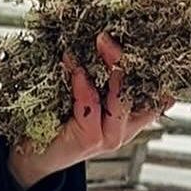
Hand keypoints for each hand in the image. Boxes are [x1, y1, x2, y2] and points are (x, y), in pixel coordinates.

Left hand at [7, 32, 171, 187]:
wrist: (33, 157)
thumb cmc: (57, 123)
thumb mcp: (86, 97)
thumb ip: (99, 76)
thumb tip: (105, 35)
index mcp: (131, 117)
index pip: (157, 90)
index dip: (157, 65)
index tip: (149, 35)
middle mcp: (126, 128)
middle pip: (142, 90)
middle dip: (130, 58)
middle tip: (115, 34)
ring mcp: (110, 136)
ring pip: (122, 99)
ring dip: (112, 66)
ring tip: (102, 42)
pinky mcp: (90, 140)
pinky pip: (91, 108)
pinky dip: (83, 85)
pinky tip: (76, 68)